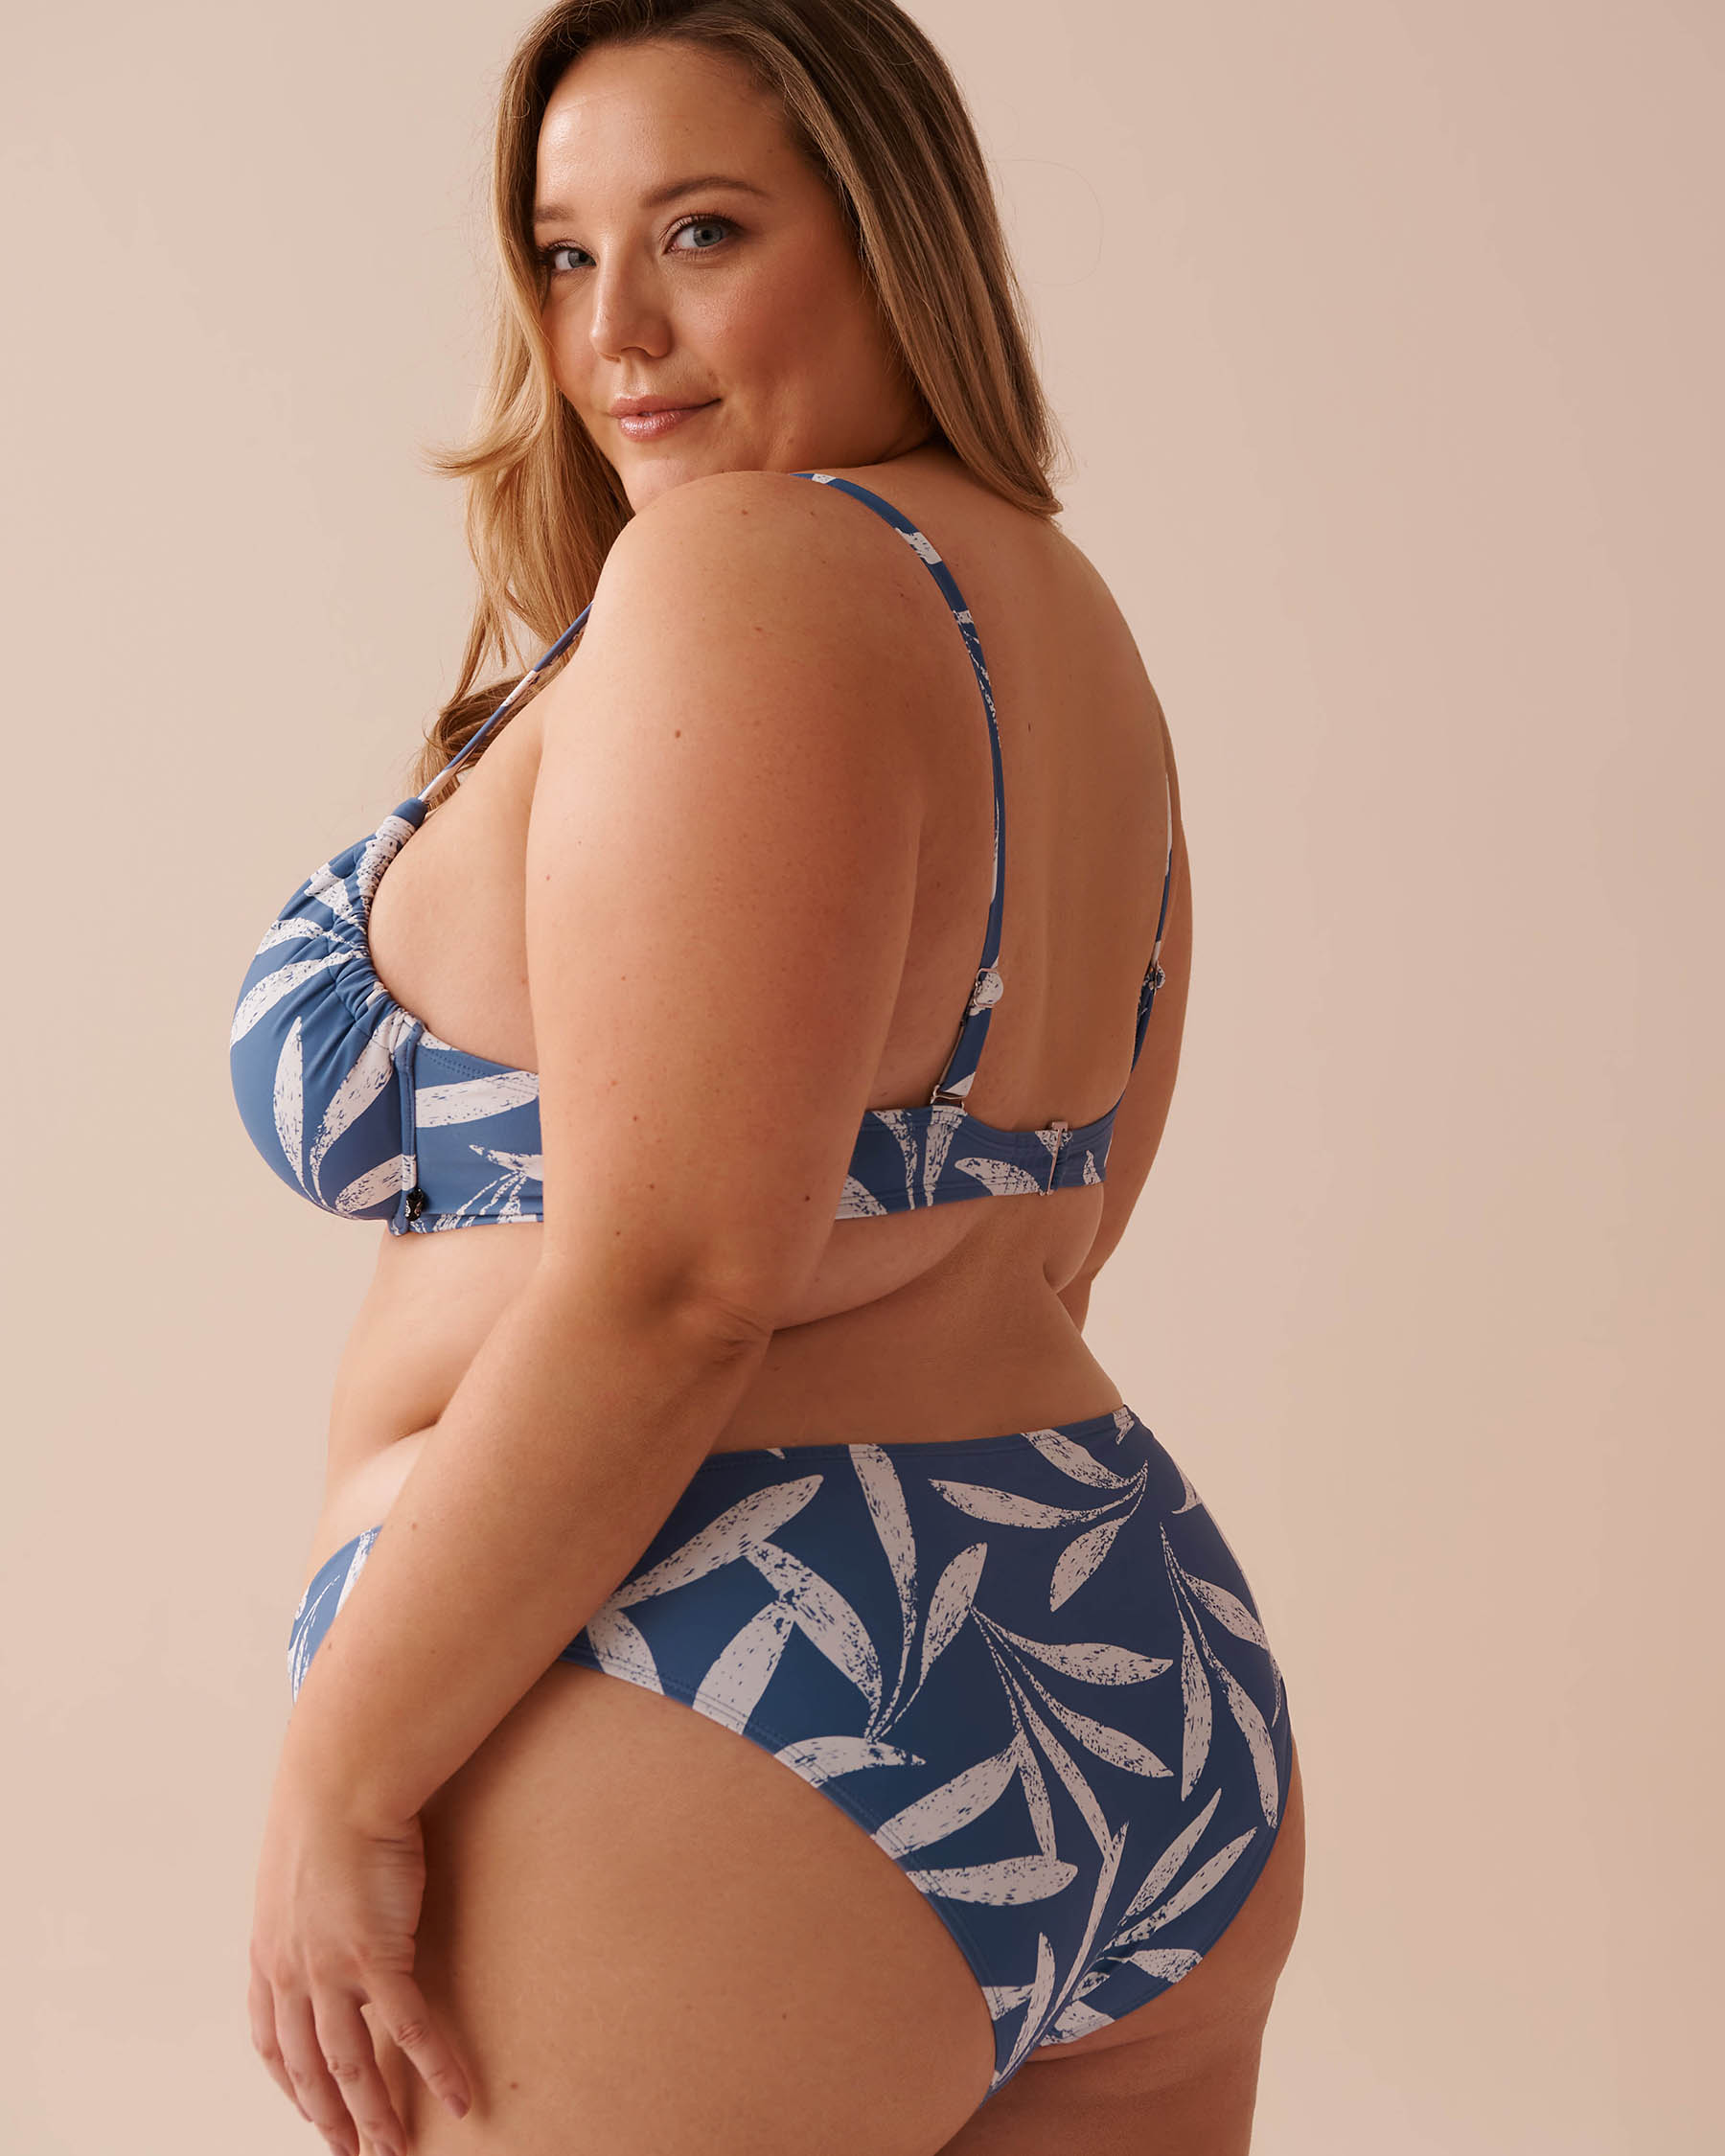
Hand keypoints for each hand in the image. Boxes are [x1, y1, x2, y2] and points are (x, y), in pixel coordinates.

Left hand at [248, 1768, 471, 2155]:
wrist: (342, 1779)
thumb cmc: (325, 1806)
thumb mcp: (295, 1865)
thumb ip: (304, 1903)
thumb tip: (323, 1906)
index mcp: (268, 1953)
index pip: (272, 2041)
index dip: (291, 2084)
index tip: (309, 2111)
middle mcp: (290, 1973)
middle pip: (308, 2069)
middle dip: (330, 2120)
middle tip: (354, 2154)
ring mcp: (330, 1971)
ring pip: (351, 2066)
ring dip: (375, 2116)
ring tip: (396, 2151)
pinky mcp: (376, 1958)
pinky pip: (410, 2030)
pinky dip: (434, 2069)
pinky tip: (457, 2096)